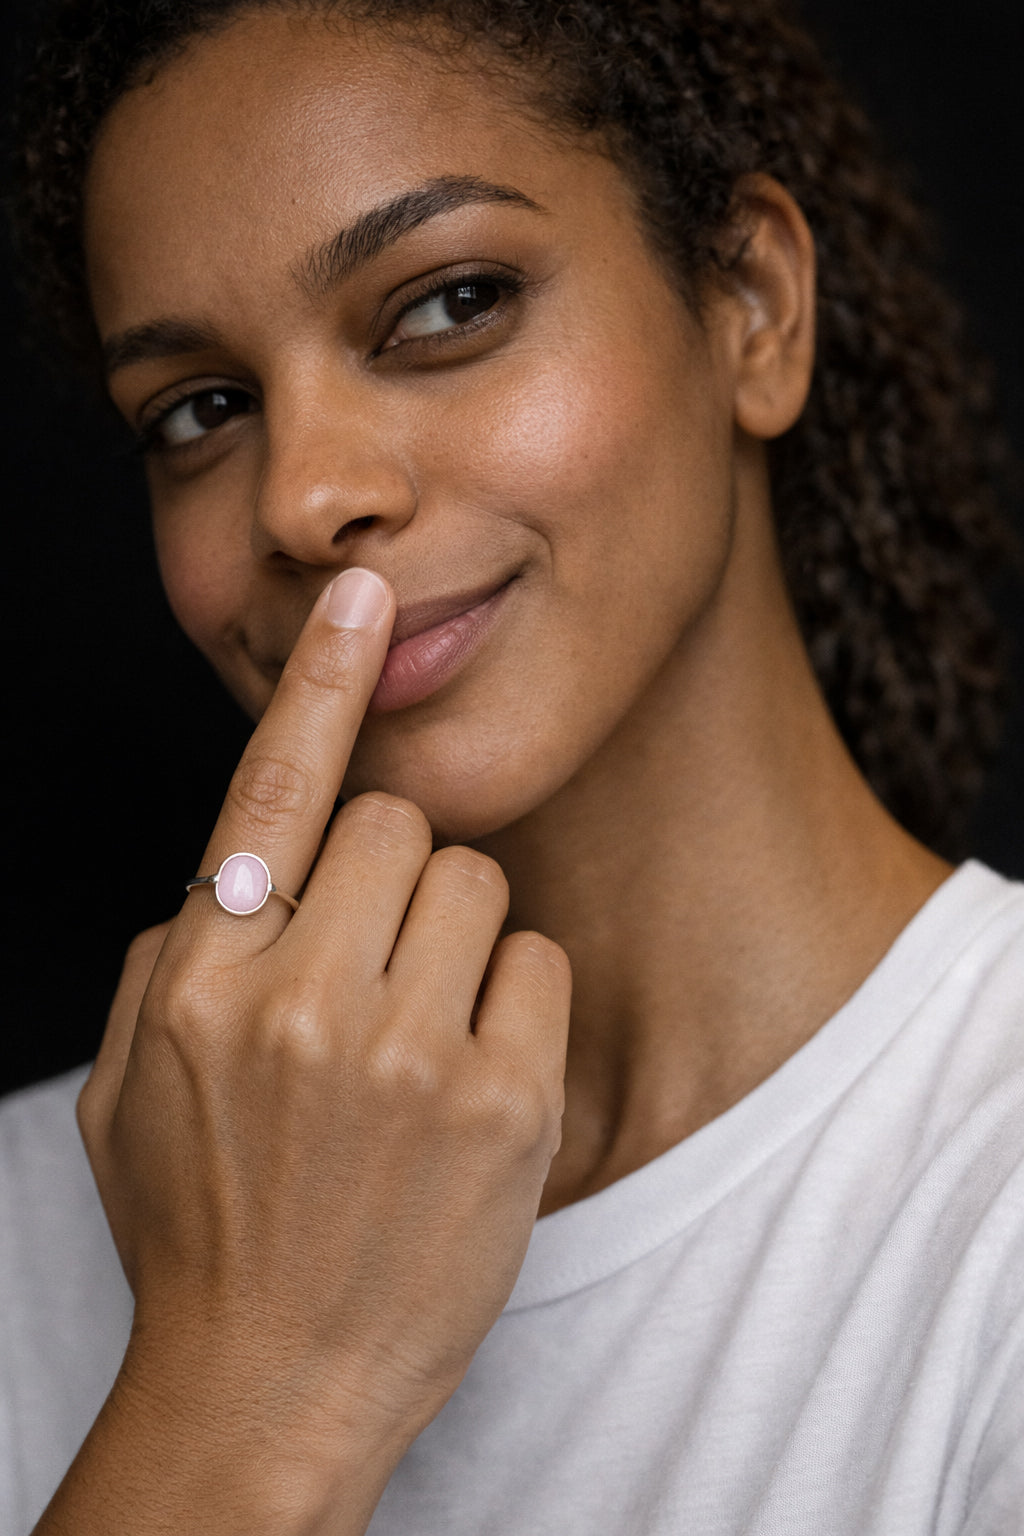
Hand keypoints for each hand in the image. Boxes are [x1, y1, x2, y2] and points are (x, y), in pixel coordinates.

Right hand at [70, 567, 570, 1532]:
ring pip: (473, 881)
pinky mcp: (503, 1102)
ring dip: (453, 937)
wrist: (273, 1385)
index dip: (319, 681)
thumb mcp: (128, 1087)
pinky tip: (468, 1081)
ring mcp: (407, 1052)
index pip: (268, 793)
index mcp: (202, 980)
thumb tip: (242, 866)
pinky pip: (532, 960)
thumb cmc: (202, 1227)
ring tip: (417, 1033)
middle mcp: (299, 1000)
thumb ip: (177, 956)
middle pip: (399, 824)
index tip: (360, 591)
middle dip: (394, 878)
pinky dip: (509, 1001)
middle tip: (376, 968)